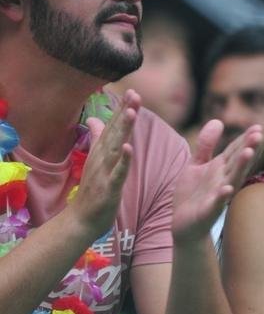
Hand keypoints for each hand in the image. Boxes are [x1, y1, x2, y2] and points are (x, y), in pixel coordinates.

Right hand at [71, 89, 139, 237]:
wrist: (80, 220)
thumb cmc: (91, 191)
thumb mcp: (95, 162)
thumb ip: (97, 139)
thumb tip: (94, 119)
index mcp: (100, 152)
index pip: (112, 127)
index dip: (122, 110)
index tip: (132, 92)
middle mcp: (101, 159)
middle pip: (114, 132)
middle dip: (124, 113)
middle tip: (134, 94)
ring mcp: (104, 173)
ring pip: (115, 148)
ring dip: (123, 130)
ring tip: (131, 112)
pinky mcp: (108, 188)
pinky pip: (117, 173)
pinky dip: (123, 161)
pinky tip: (128, 148)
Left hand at [171, 120, 262, 242]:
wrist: (183, 225)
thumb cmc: (192, 194)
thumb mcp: (196, 165)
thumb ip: (206, 145)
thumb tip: (218, 121)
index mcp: (220, 168)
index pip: (234, 150)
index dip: (244, 139)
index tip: (258, 127)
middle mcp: (222, 180)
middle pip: (236, 162)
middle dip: (247, 148)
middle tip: (259, 134)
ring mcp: (217, 196)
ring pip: (231, 180)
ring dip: (240, 168)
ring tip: (248, 153)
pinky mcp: (207, 211)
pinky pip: (216, 203)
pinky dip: (222, 196)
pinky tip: (227, 188)